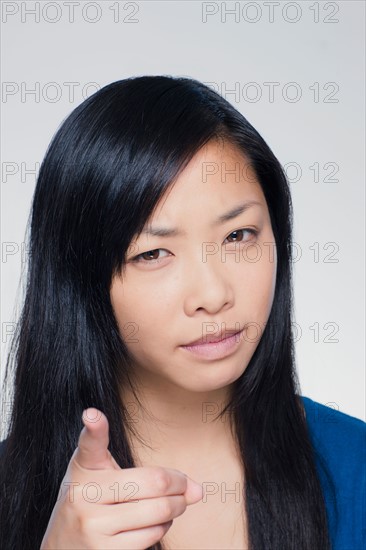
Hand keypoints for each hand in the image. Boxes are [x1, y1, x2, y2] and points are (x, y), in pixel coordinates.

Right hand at [40, 407, 201, 548]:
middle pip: (153, 482)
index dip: (93, 427)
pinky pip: (151, 535)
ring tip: (174, 504)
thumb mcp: (100, 473)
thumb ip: (144, 471)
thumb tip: (199, 490)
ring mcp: (93, 526)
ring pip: (158, 511)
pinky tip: (157, 522)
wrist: (62, 547)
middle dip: (180, 485)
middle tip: (186, 486)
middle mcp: (84, 495)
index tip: (92, 414)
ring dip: (176, 507)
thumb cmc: (91, 499)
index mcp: (84, 468)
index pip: (90, 444)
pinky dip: (164, 527)